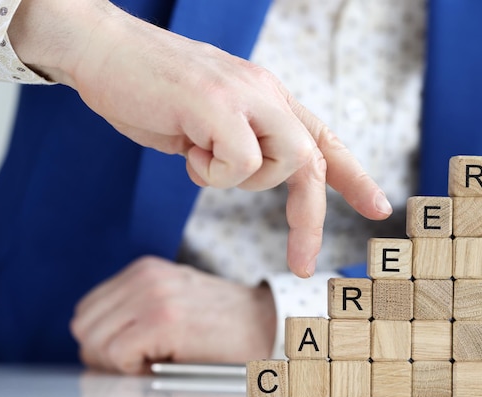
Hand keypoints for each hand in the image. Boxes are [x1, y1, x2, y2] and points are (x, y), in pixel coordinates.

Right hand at [8, 0, 391, 276]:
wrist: (104, 50)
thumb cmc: (150, 90)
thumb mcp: (208, 119)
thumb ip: (238, 141)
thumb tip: (250, 169)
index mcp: (266, 97)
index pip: (323, 138)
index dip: (354, 175)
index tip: (378, 206)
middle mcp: (265, 93)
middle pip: (312, 161)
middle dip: (309, 221)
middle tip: (302, 261)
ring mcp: (244, 95)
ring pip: (282, 163)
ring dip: (240, 180)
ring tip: (199, 154)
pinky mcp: (218, 104)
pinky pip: (240, 162)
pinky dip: (210, 170)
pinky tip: (186, 145)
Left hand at [70, 256, 276, 373]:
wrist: (265, 325)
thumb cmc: (221, 323)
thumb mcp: (171, 303)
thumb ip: (132, 313)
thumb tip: (90, 346)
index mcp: (144, 271)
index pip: (87, 311)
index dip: (101, 341)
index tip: (129, 353)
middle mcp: (145, 278)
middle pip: (84, 327)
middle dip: (103, 354)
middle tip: (139, 362)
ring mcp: (154, 297)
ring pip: (95, 342)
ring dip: (118, 362)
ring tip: (154, 359)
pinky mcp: (164, 320)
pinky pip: (117, 355)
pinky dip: (134, 368)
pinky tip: (163, 362)